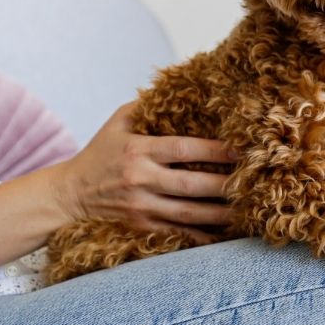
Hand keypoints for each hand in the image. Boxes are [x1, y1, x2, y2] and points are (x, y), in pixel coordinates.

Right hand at [53, 102, 235, 243]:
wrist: (69, 196)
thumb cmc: (101, 152)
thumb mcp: (119, 122)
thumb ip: (148, 106)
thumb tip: (181, 87)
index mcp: (138, 150)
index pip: (184, 149)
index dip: (215, 150)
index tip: (241, 149)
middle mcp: (141, 181)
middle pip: (192, 185)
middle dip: (226, 184)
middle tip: (255, 182)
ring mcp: (141, 208)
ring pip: (190, 214)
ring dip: (221, 214)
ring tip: (248, 209)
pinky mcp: (142, 229)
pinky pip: (179, 235)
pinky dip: (203, 237)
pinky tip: (225, 234)